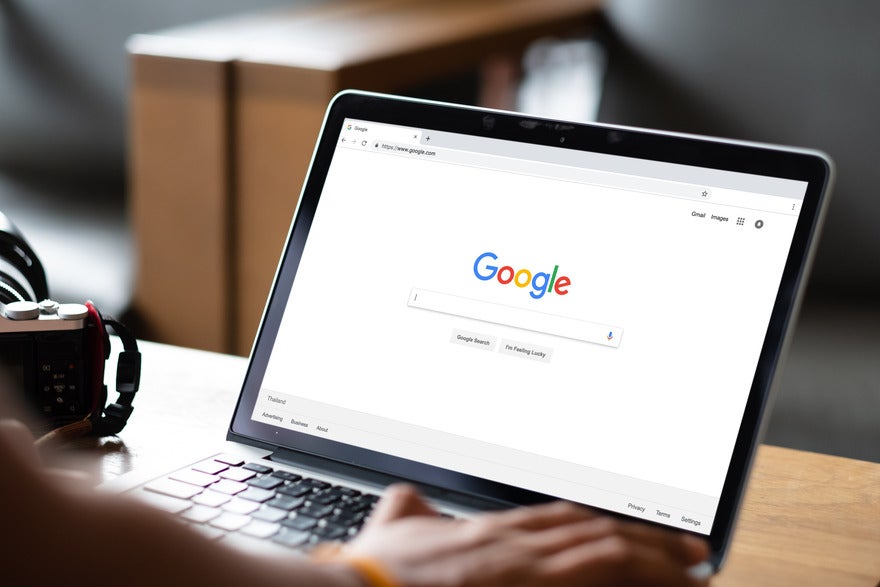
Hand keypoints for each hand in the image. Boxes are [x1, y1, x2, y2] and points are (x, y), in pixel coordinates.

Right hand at [346, 484, 709, 586]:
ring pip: (606, 548)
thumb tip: (410, 497)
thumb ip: (410, 509)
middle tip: (690, 550)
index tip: (636, 530)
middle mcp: (517, 540)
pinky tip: (660, 582)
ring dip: (655, 556)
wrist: (365, 586)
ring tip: (693, 568)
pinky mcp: (528, 583)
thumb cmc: (377, 568)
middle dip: (648, 541)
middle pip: (597, 530)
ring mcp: (526, 563)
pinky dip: (632, 573)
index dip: (605, 524)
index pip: (564, 518)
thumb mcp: (396, 526)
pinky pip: (596, 572)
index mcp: (492, 530)